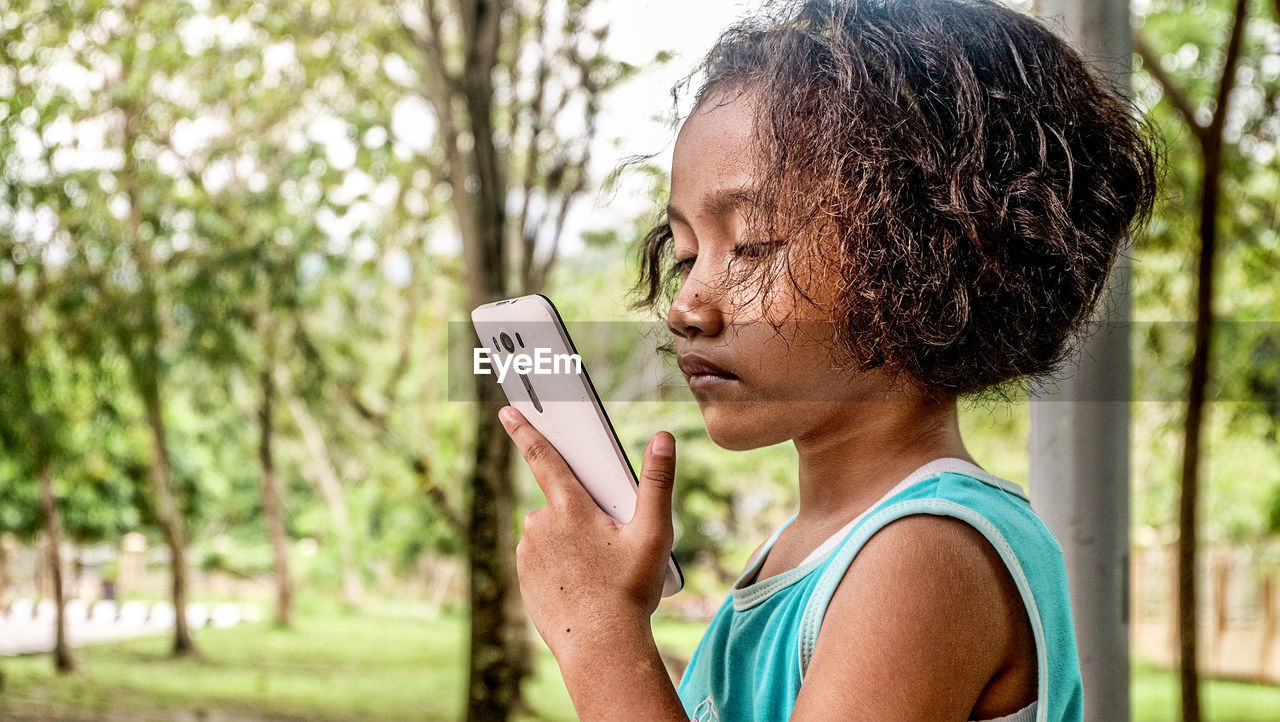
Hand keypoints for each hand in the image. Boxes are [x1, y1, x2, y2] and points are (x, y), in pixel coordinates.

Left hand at [498, 405, 676, 660]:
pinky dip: (558, 563)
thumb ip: (657, 481)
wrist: (600, 647)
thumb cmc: (629, 590)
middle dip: (582, 513)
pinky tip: (580, 582)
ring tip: (598, 570)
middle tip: (609, 545)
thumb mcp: (654, 533)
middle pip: (560, 502)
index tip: (507, 411)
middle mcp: (540, 523)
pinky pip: (541, 558)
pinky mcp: (523, 577)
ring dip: (570, 540)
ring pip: (551, 532)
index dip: (524, 430)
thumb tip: (663, 438)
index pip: (542, 456)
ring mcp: (527, 551)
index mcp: (569, 506)